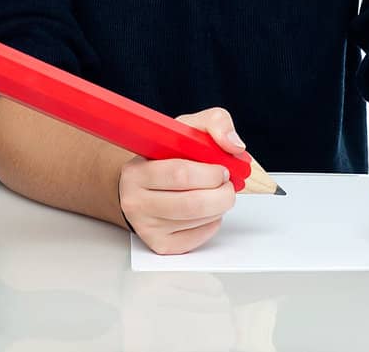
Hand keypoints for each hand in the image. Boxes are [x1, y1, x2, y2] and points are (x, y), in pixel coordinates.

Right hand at [118, 107, 245, 254]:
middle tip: (227, 185)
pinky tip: (207, 211)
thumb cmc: (164, 158)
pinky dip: (212, 223)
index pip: (179, 173)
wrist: (140, 187)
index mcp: (136, 170)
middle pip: (192, 204)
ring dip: (219, 207)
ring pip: (197, 221)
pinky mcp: (160, 245)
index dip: (210, 173)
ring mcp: (146, 226)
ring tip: (216, 194)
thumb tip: (234, 145)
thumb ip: (213, 123)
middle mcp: (135, 201)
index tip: (222, 168)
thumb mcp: (183, 130)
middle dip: (222, 194)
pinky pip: (198, 237)